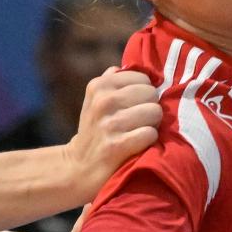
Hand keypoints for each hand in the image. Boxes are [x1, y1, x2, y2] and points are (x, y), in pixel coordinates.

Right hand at [65, 68, 160, 193]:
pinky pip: (150, 134)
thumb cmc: (94, 131)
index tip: (134, 106)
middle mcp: (103, 101)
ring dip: (152, 125)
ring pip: (154, 112)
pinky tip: (137, 145)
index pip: (143, 78)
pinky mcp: (117, 145)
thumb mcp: (95, 100)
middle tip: (138, 122)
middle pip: (151, 93)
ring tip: (139, 132)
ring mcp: (110, 123)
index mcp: (99, 85)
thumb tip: (131, 63)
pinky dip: (148, 141)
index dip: (144, 93)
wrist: (77, 168)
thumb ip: (112, 80)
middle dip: (149, 108)